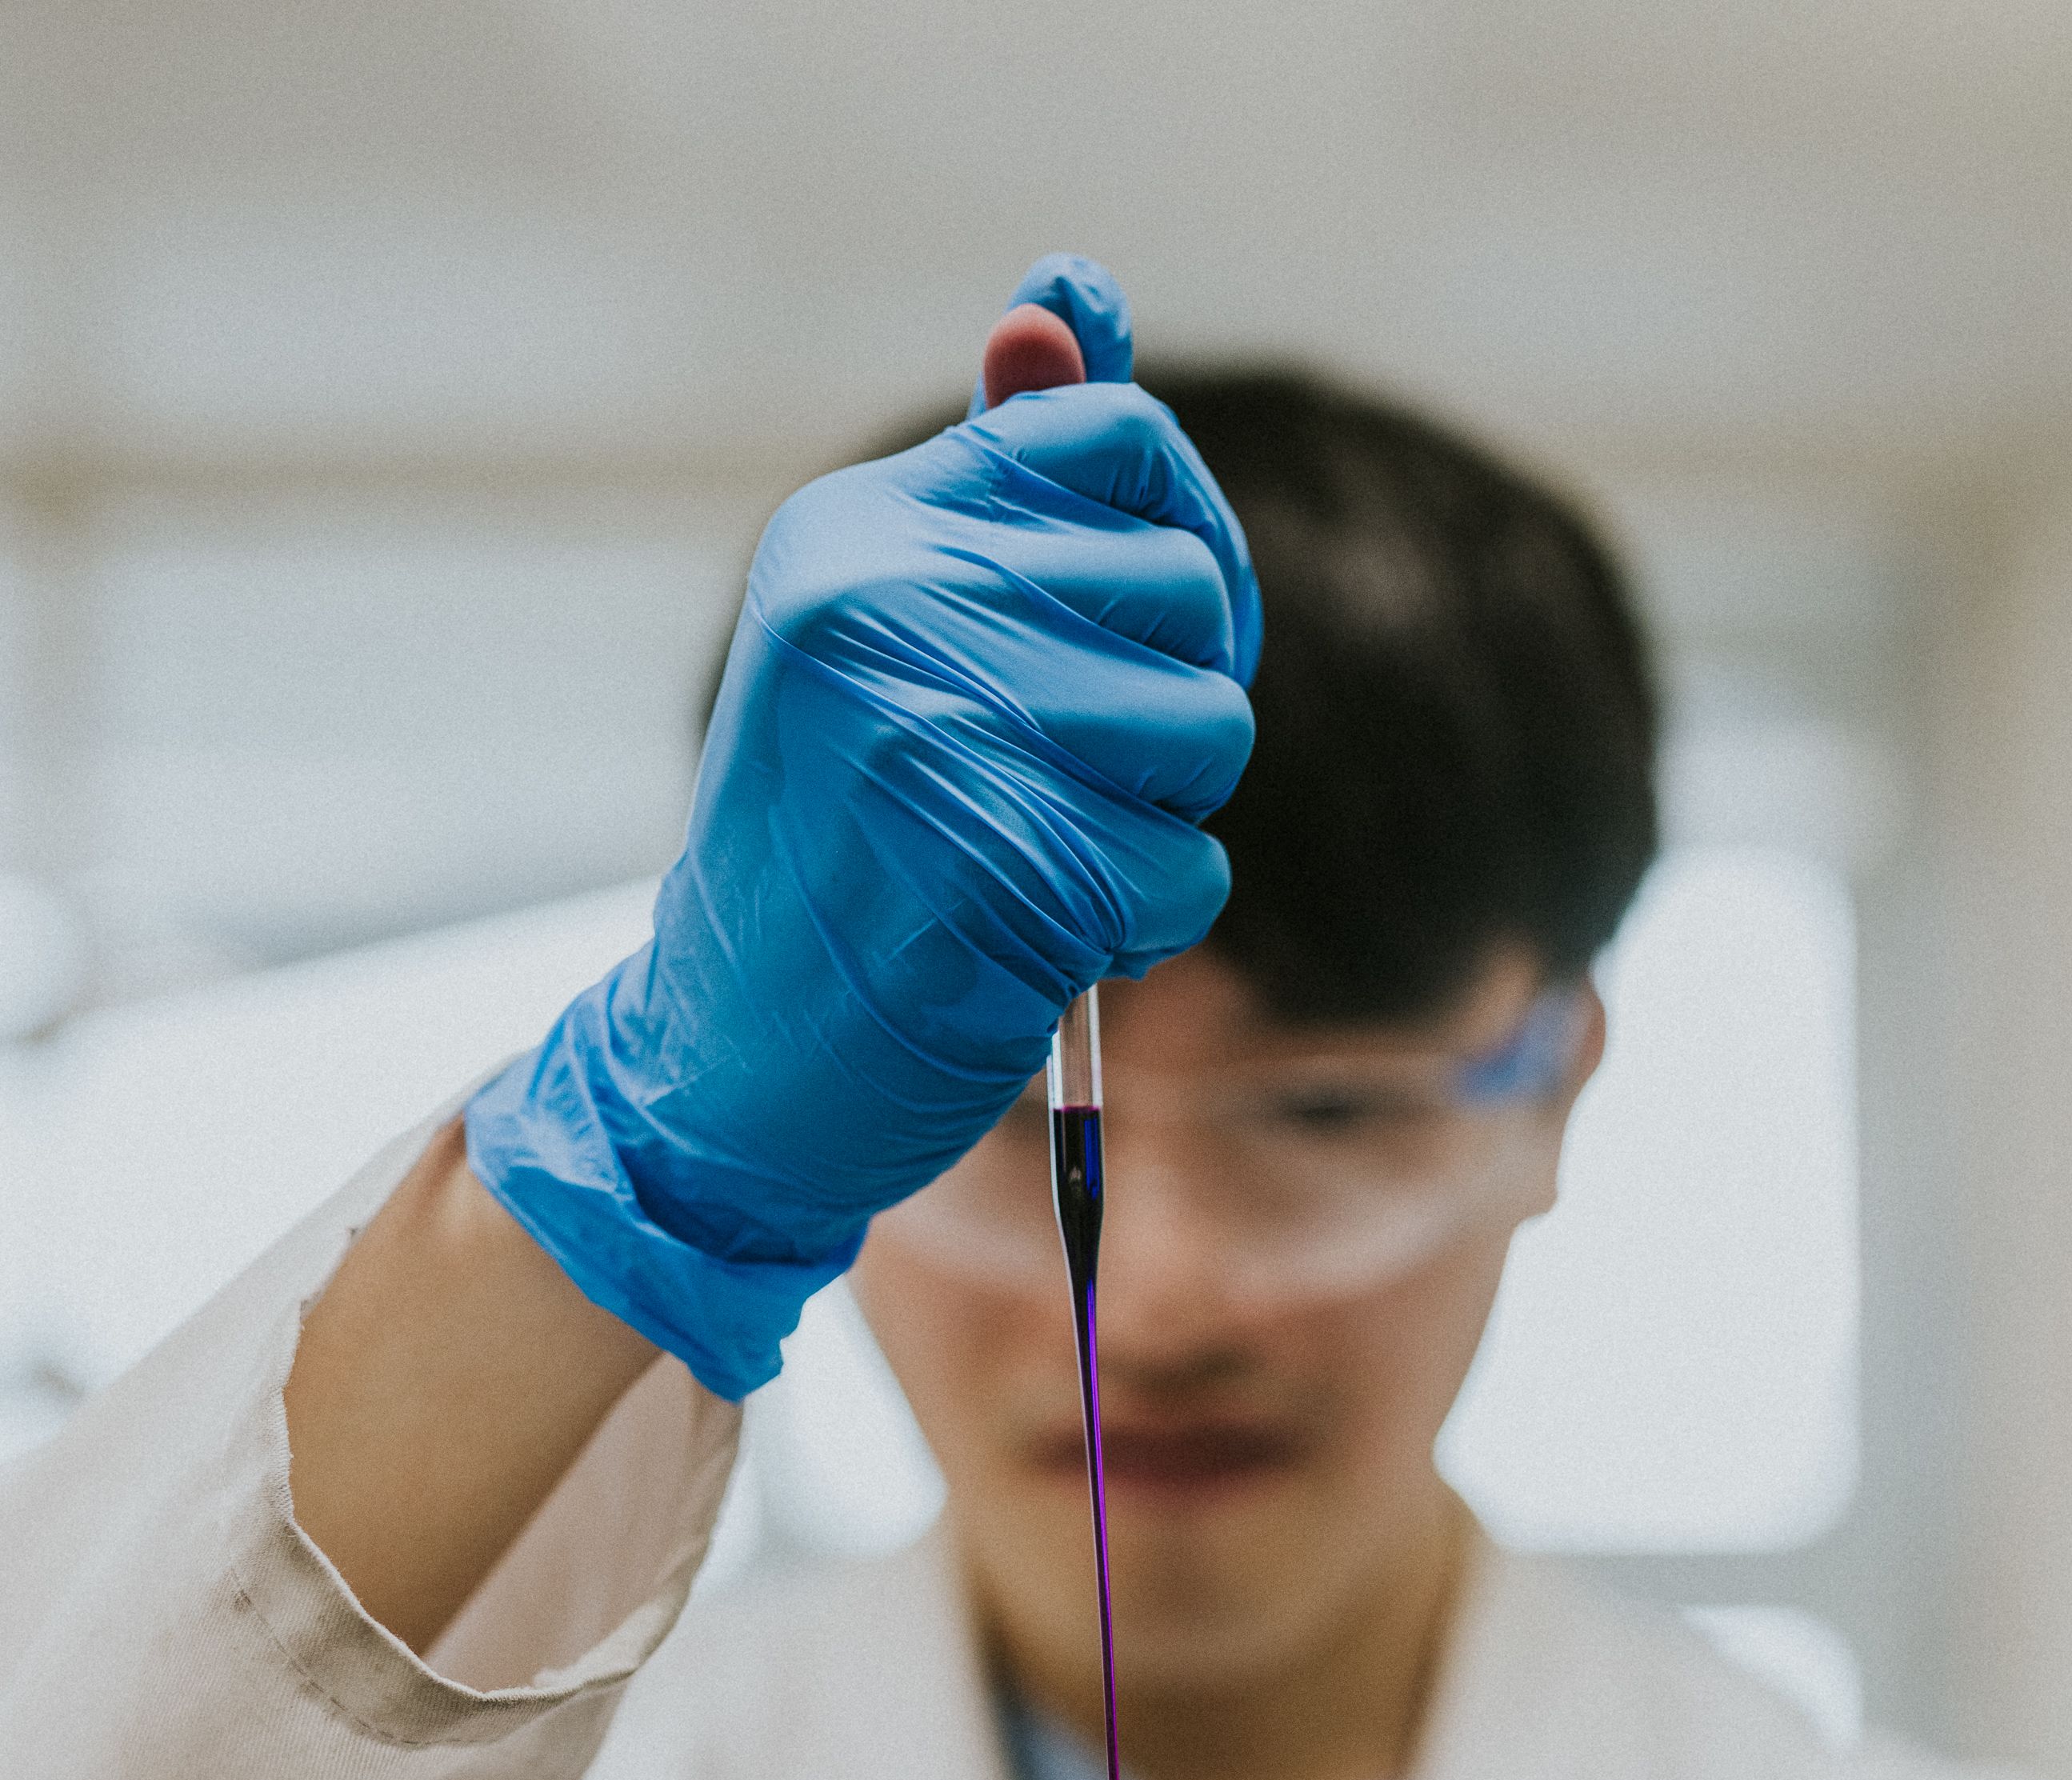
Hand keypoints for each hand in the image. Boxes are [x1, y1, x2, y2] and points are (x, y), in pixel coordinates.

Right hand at [465, 253, 1258, 1398]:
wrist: (726, 1064)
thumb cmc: (833, 860)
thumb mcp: (882, 641)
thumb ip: (994, 489)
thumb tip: (1074, 288)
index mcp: (858, 531)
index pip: (1119, 436)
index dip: (1177, 537)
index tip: (1135, 626)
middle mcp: (886, 601)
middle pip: (1192, 589)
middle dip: (1168, 702)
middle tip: (1062, 780)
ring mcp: (937, 731)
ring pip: (1210, 727)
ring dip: (1161, 821)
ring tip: (1038, 860)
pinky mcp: (999, 869)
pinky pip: (1189, 870)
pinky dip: (1142, 927)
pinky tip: (1034, 944)